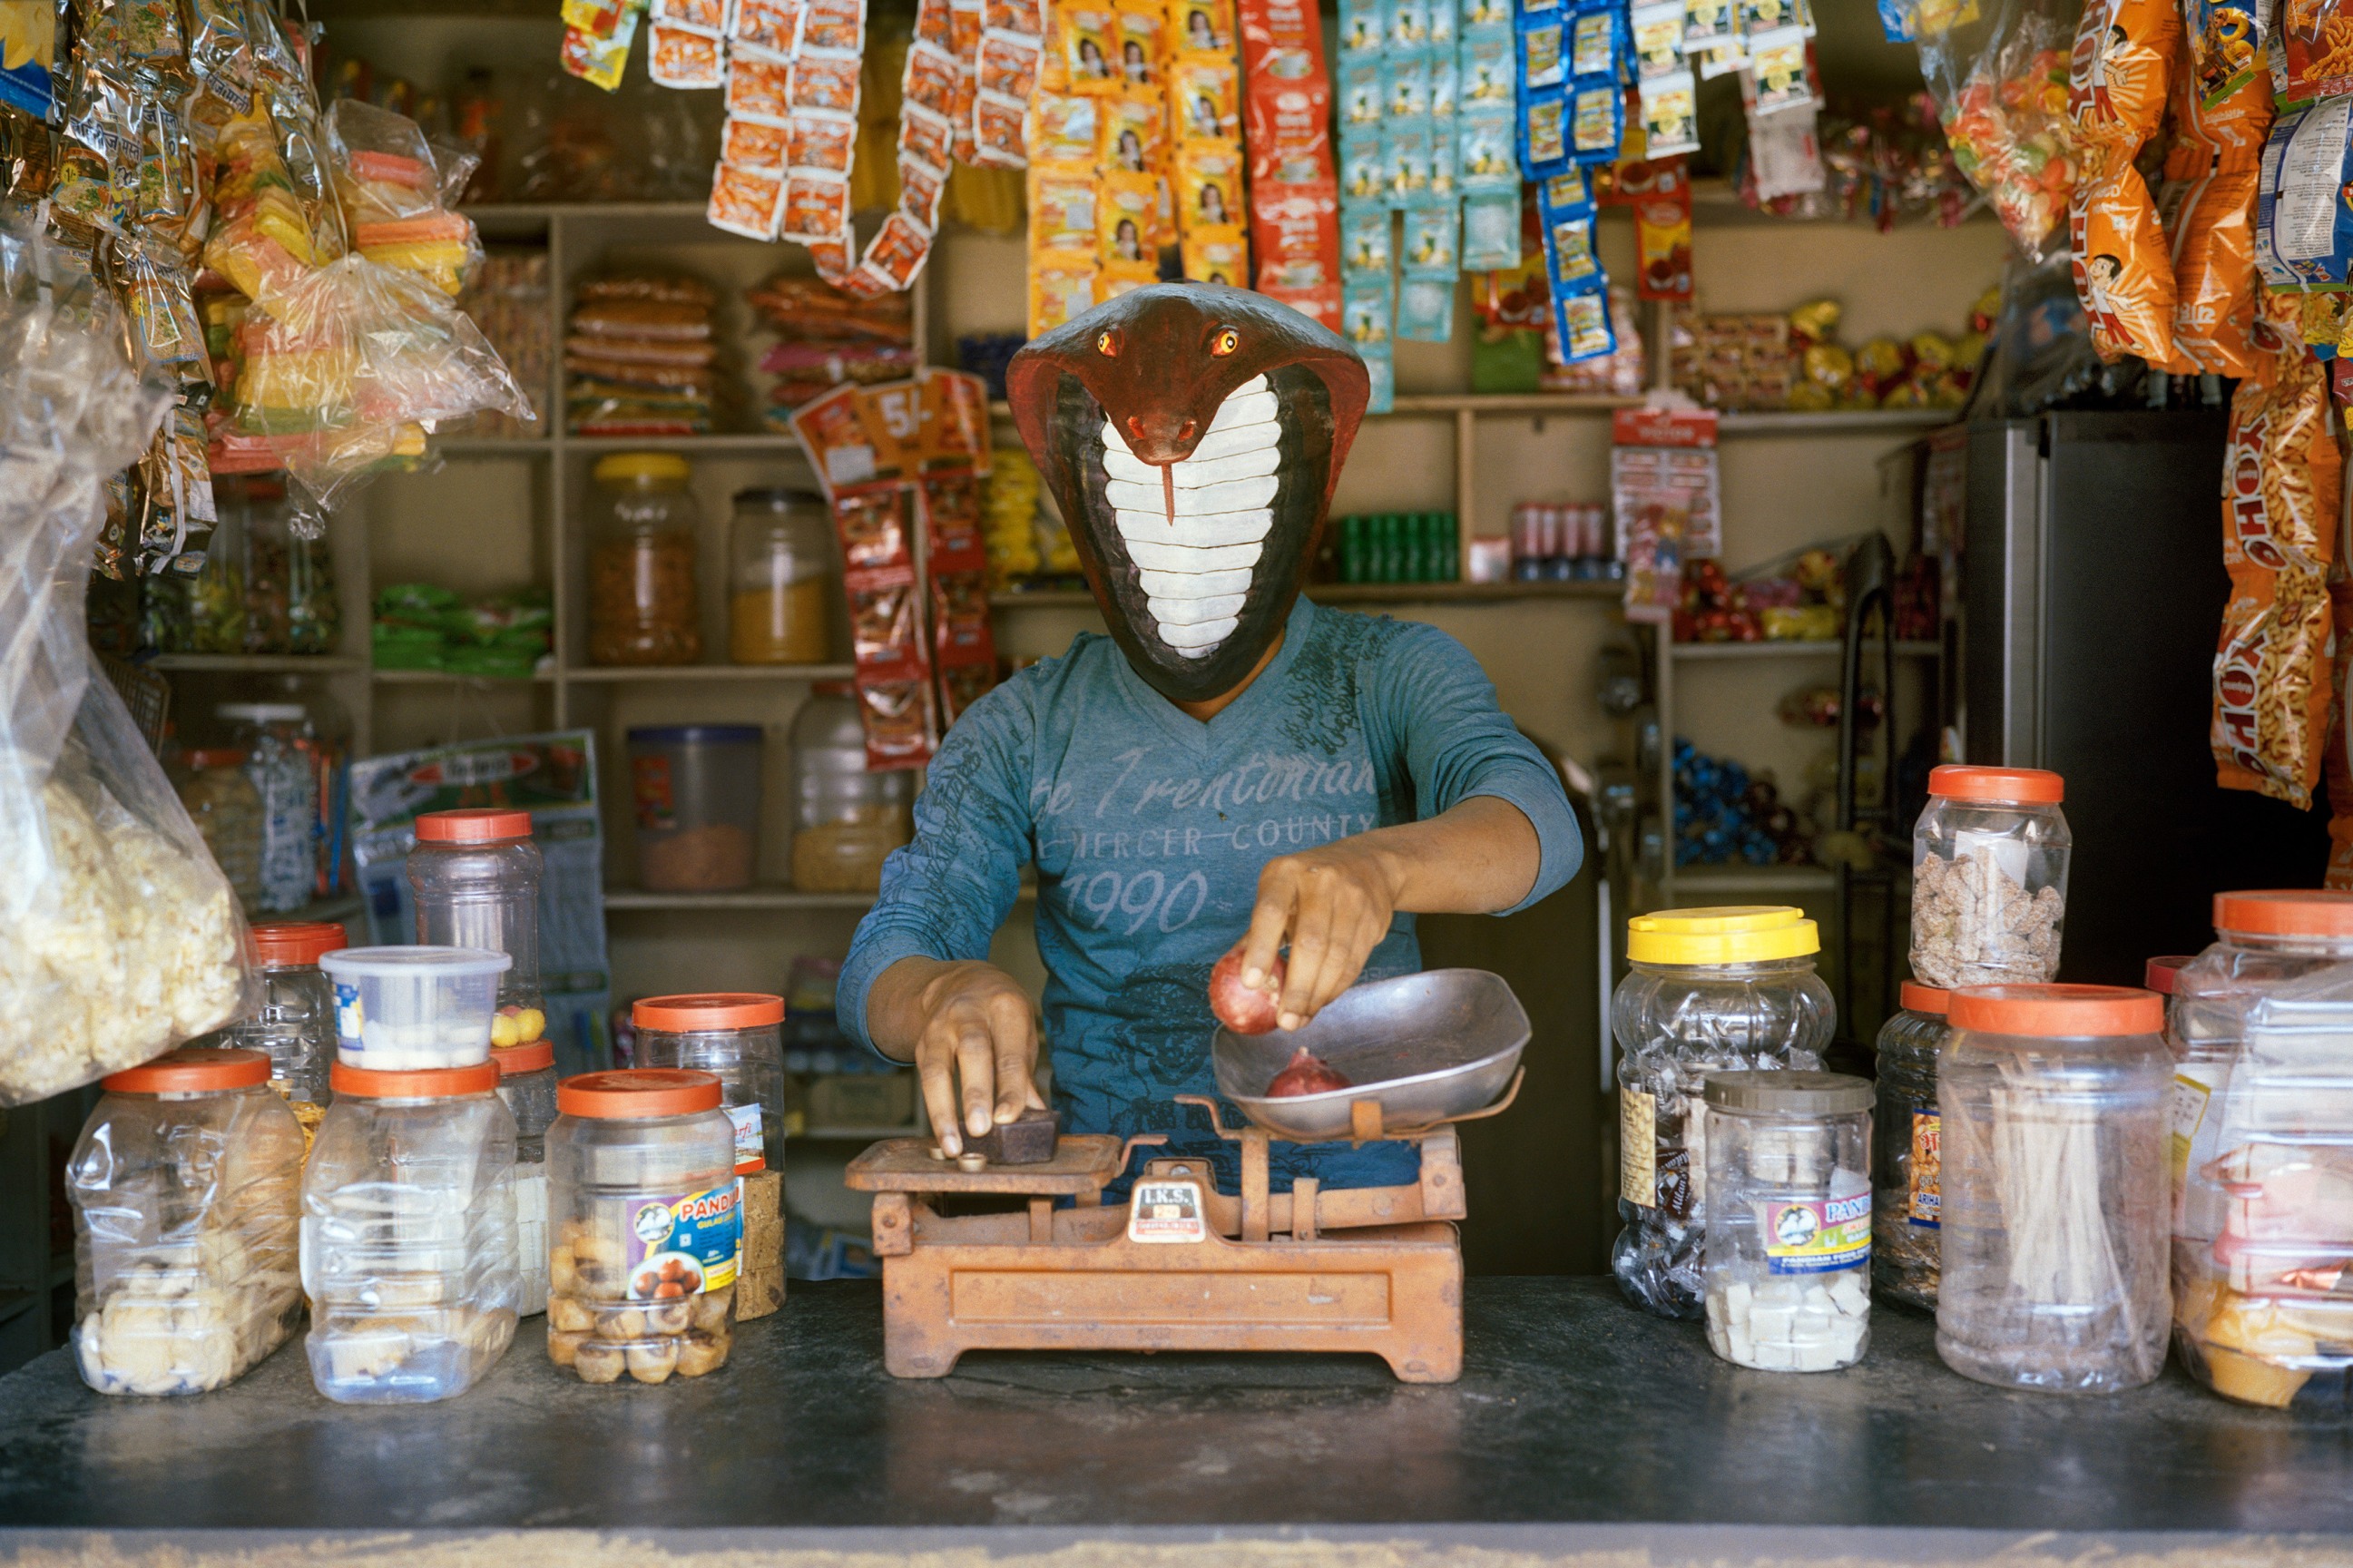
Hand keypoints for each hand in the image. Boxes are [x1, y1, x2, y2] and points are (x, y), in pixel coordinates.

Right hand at [903, 960, 1045, 1155]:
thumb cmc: (999, 1015)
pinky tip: (942, 1135)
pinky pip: (923, 1078)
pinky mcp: (922, 1043)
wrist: (958, 982)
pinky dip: (933, 1110)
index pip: (1010, 1052)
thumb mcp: (1020, 1032)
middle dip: (976, 1093)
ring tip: (952, 1145)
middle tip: (980, 1130)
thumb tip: (1037, 1118)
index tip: (1008, 1118)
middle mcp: (970, 1013)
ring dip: (944, 1110)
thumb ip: (1024, 1076)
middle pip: (973, 1053)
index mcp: (1006, 1007)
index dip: (1009, 1087)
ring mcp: (941, 1027)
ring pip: (938, 1068)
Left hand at [1236, 838, 1403, 1031]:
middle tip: (1284, 1021)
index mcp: (1286, 872)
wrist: (1369, 864)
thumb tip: (1228, 973)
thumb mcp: (1278, 892)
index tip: (1251, 984)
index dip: (1261, 949)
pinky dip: (1335, 989)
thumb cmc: (1308, 886)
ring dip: (1317, 996)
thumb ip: (1257, 932)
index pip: (1271, 912)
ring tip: (1299, 1018)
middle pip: (1310, 942)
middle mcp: (1321, 881)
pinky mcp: (1374, 919)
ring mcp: (1352, 899)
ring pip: (1336, 958)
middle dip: (1297, 988)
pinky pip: (1354, 962)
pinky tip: (1320, 1003)